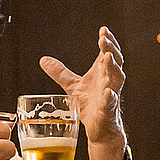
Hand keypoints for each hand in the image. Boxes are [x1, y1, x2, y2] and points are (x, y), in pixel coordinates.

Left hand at [40, 27, 126, 159]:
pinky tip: (108, 92)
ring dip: (113, 68)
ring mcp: (110, 96)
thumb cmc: (90, 105)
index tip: (103, 30)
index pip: (108, 52)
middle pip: (115, 61)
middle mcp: (109, 81)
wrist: (98, 128)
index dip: (108, 41)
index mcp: (102, 72)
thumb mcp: (72, 86)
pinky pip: (111, 103)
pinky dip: (110, 98)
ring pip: (116, 79)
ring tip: (108, 57)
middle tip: (104, 39)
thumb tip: (43, 59)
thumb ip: (60, 73)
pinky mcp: (108, 111)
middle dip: (110, 49)